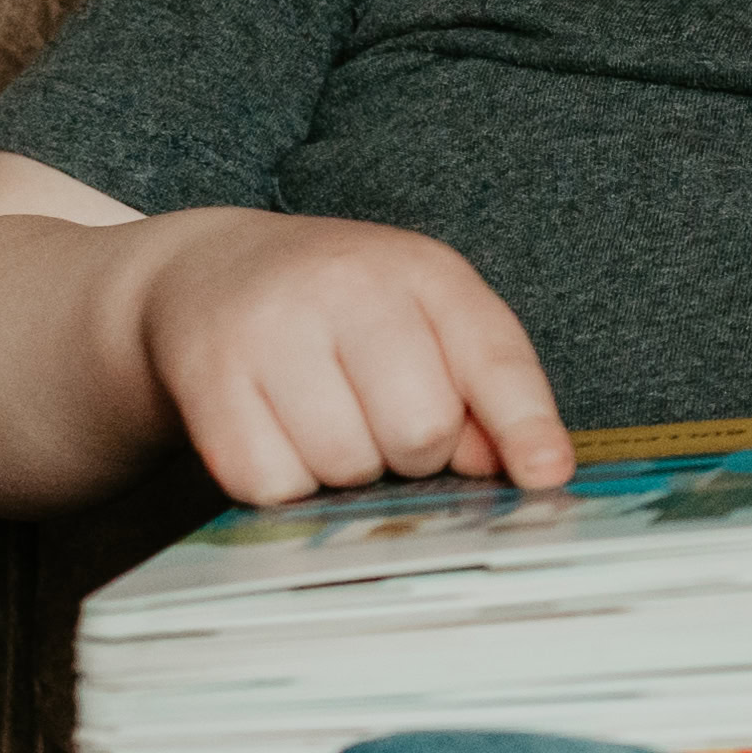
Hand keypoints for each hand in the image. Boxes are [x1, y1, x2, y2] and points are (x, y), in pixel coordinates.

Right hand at [117, 210, 571, 507]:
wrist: (209, 272)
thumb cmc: (341, 308)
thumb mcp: (428, 317)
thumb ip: (487, 388)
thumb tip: (525, 469)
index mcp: (422, 270)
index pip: (493, 358)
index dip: (525, 427)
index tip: (545, 476)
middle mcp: (346, 284)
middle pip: (419, 431)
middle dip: (413, 452)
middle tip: (381, 420)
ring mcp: (270, 327)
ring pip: (345, 465)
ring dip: (346, 471)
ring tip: (326, 419)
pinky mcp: (207, 377)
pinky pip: (270, 482)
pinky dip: (282, 481)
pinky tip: (277, 434)